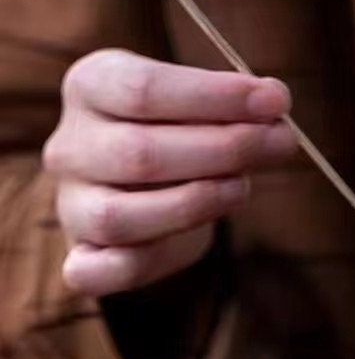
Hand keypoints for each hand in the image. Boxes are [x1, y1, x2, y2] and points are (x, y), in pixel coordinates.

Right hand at [45, 49, 295, 296]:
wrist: (144, 182)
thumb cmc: (178, 130)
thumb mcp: (197, 103)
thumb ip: (229, 104)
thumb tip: (274, 104)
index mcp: (90, 86)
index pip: (142, 90)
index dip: (215, 97)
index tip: (276, 101)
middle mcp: (69, 147)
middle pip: (139, 153)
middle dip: (225, 148)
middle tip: (281, 142)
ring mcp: (71, 205)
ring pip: (120, 217)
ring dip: (197, 203)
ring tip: (243, 186)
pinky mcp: (83, 256)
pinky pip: (98, 272)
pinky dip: (140, 265)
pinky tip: (190, 244)